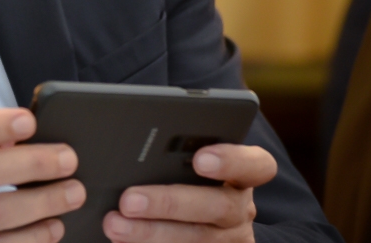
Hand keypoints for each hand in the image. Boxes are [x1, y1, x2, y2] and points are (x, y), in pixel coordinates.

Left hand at [102, 143, 276, 241]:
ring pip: (198, 238)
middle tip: (128, 200)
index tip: (201, 159)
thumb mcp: (184, 160)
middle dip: (169, 203)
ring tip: (114, 225)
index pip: (255, 165)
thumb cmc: (181, 175)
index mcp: (241, 173)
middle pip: (217, 205)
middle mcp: (240, 207)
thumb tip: (129, 138)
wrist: (193, 218)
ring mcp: (230, 239)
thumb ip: (171, 149)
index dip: (232, 160)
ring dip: (152, 233)